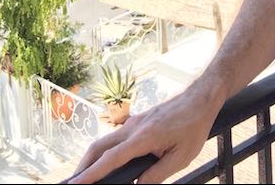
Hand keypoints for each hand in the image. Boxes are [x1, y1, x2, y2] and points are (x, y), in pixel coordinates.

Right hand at [68, 86, 218, 183]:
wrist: (201, 97)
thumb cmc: (194, 126)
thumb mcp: (181, 157)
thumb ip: (157, 174)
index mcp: (143, 137)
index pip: (110, 159)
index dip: (90, 174)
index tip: (75, 184)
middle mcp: (133, 127)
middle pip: (98, 146)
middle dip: (83, 166)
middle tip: (73, 182)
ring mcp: (134, 122)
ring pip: (105, 140)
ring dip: (92, 157)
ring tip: (86, 175)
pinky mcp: (138, 121)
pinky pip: (116, 137)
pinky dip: (105, 150)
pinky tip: (108, 161)